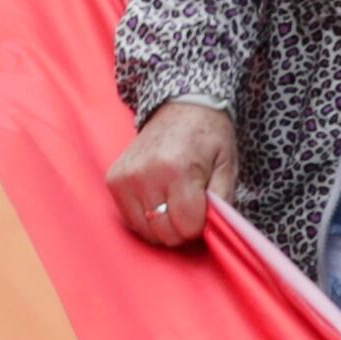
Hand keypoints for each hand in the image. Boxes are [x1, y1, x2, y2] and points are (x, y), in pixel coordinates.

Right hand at [106, 100, 239, 250]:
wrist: (181, 106)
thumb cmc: (208, 136)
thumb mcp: (227, 165)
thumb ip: (221, 202)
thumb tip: (209, 231)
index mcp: (178, 169)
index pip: (187, 226)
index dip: (201, 224)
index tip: (204, 207)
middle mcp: (146, 174)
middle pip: (165, 233)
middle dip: (182, 227)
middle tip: (190, 205)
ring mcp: (126, 178)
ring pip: (145, 231)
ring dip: (163, 225)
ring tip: (173, 201)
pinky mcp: (114, 180)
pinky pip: (130, 220)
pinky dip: (146, 218)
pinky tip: (157, 198)